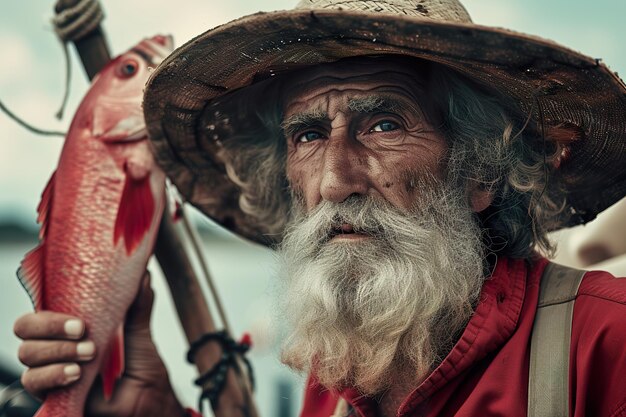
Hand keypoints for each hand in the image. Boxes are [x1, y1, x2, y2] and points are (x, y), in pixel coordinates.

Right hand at [14, 272, 185, 416]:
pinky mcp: (51, 392)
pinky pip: (33, 382)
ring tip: (89, 355)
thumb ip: (138, 303)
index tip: (80, 318)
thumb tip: (143, 275)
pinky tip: (75, 375)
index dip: (52, 309)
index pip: (43, 308)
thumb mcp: (140, 330)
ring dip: (57, 352)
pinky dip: (52, 375)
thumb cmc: (140, 366)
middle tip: (82, 332)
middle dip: (51, 328)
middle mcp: (57, 344)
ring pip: (27, 354)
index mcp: (71, 324)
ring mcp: (51, 368)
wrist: (147, 400)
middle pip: (26, 329)